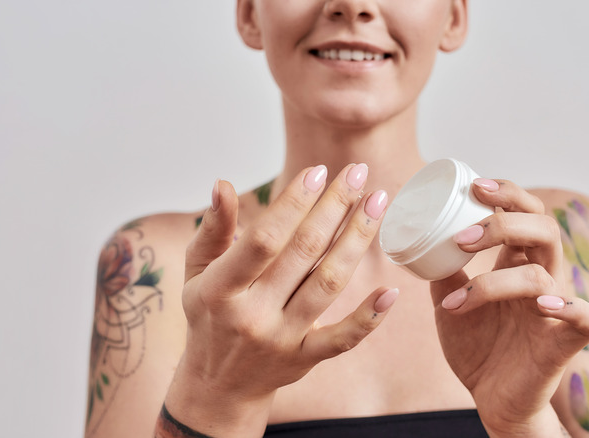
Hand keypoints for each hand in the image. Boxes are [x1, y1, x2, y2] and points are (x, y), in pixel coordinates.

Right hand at [164, 164, 397, 435]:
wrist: (218, 386)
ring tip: (378, 204)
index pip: (264, 238)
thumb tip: (224, 185)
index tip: (318, 172)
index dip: (293, 203)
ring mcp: (281, 339)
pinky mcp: (305, 358)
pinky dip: (369, 317)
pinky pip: (342, 339)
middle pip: (303, 253)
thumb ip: (213, 229)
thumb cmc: (209, 317)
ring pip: (328, 284)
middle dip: (335, 207)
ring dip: (357, 240)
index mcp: (220, 289)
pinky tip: (391, 290)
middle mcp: (252, 314)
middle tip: (359, 172)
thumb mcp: (197, 272)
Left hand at [431, 179, 588, 436]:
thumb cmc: (477, 347)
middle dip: (505, 222)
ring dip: (493, 282)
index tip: (474, 185)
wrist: (491, 399)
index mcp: (518, 263)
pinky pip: (586, 317)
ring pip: (542, 273)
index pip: (525, 212)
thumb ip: (444, 272)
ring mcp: (555, 308)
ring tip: (455, 300)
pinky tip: (542, 302)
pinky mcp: (566, 342)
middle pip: (543, 229)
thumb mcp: (449, 303)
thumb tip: (422, 240)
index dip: (507, 193)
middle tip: (463, 236)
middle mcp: (542, 278)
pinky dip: (569, 305)